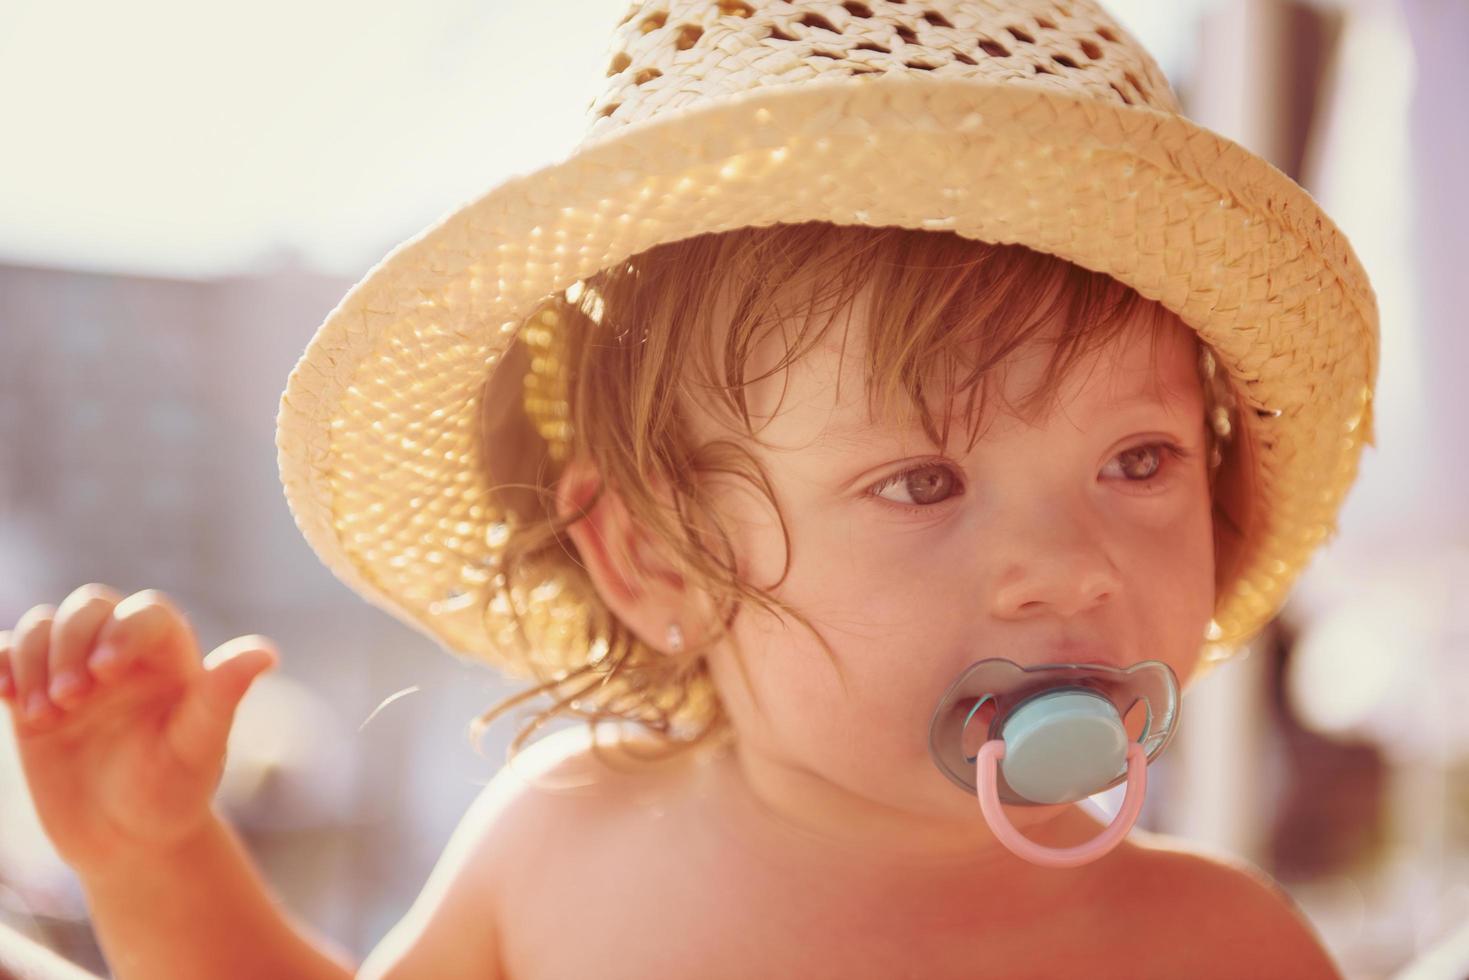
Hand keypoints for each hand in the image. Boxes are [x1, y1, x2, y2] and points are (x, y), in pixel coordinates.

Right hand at [0, 585, 277, 878]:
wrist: (128, 842)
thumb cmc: (173, 794)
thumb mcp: (198, 747)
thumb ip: (222, 696)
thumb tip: (266, 652)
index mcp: (171, 658)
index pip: (147, 612)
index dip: (122, 629)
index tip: (104, 673)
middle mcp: (124, 656)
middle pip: (89, 607)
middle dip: (70, 642)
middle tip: (71, 700)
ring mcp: (76, 674)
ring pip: (44, 627)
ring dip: (32, 658)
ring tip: (46, 716)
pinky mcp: (34, 698)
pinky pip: (6, 656)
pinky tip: (4, 695)